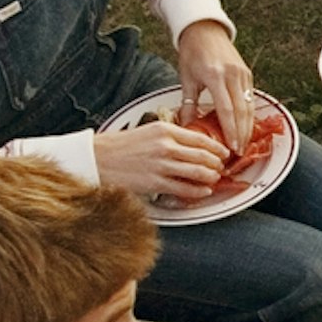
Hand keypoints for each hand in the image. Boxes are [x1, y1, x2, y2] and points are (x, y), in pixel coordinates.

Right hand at [94, 116, 230, 201]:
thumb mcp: (148, 131)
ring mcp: (161, 165)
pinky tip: (204, 191)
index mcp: (165, 129)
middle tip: (222, 167)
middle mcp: (166, 146)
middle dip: (217, 164)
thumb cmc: (121, 145)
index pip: (200, 138)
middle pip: (203, 156)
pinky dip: (198, 191)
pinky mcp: (155, 182)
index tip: (224, 152)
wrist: (98, 158)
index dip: (217, 147)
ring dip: (211, 177)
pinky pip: (184, 188)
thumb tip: (192, 142)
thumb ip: (170, 135)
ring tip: (214, 179)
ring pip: (197, 172)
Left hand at [174, 21, 258, 148]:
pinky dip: (249, 114)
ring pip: (249, 106)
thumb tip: (187, 126)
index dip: (231, 131)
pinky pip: (250, 98)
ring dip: (248, 127)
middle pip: (242, 111)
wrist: (204, 30)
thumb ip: (188, 103)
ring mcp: (243, 74)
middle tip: (239, 153)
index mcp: (215, 76)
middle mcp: (233, 75)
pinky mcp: (247, 74)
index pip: (227, 110)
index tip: (232, 148)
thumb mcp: (186, 78)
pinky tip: (245, 127)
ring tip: (244, 144)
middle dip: (242, 134)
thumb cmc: (192, 53)